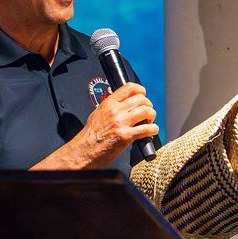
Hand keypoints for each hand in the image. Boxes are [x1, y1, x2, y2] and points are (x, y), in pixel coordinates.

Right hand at [33, 82, 157, 169]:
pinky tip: (151, 132)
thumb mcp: (98, 113)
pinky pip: (147, 129)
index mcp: (109, 103)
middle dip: (148, 106)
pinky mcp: (126, 136)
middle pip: (141, 99)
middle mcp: (115, 111)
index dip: (141, 91)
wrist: (84, 151)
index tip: (143, 96)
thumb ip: (111, 107)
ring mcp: (121, 123)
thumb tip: (122, 104)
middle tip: (146, 113)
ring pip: (146, 111)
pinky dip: (153, 129)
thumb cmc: (90, 136)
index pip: (130, 88)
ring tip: (148, 122)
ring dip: (151, 116)